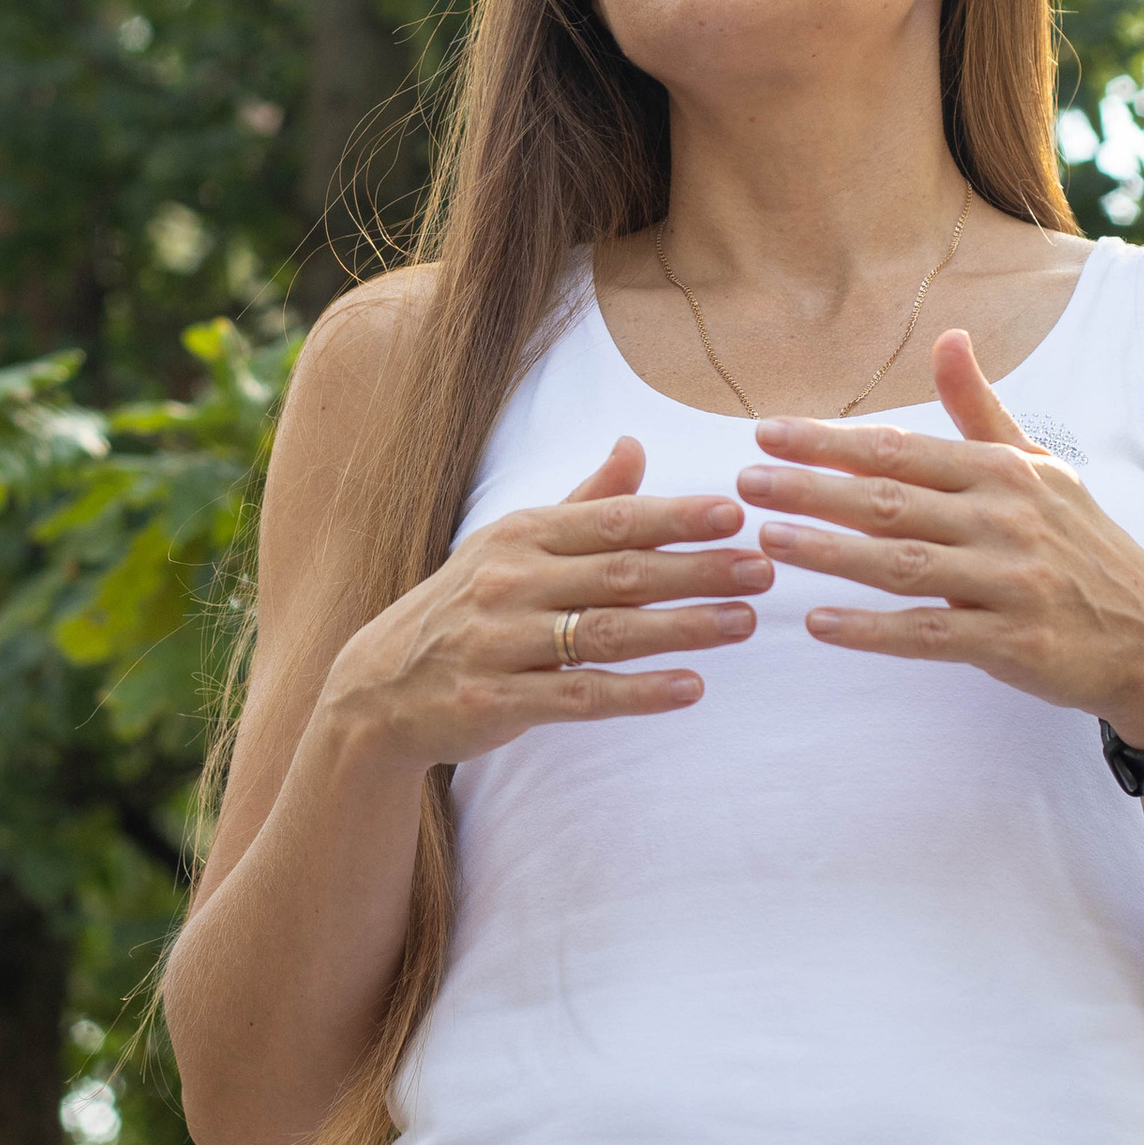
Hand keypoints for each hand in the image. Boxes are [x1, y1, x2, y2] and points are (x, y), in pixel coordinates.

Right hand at [332, 435, 767, 768]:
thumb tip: (635, 444)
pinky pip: (581, 696)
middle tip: (763, 569)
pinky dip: (639, 692)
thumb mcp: (512, 544)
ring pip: (606, 633)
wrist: (379, 688)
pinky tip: (691, 689)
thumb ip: (582, 502)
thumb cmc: (465, 606)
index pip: (611, 521)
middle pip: (619, 573)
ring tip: (743, 623)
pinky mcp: (497, 700)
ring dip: (681, 628)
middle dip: (697, 570)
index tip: (737, 513)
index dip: (675, 516)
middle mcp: (509, 582)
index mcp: (520, 536)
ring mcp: (501, 642)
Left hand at [735, 329, 1143, 748]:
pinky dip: (872, 631)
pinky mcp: (1014, 643)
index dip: (829, 442)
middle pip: (891, 501)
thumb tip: (947, 335)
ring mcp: (1012, 582)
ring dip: (829, 553)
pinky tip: (820, 625)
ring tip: (766, 543)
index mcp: (1007, 473)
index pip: (902, 449)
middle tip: (745, 483)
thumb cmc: (1086, 549)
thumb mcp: (1043, 470)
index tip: (765, 433)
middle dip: (812, 489)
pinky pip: (930, 634)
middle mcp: (1008, 520)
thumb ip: (981, 410)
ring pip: (903, 563)